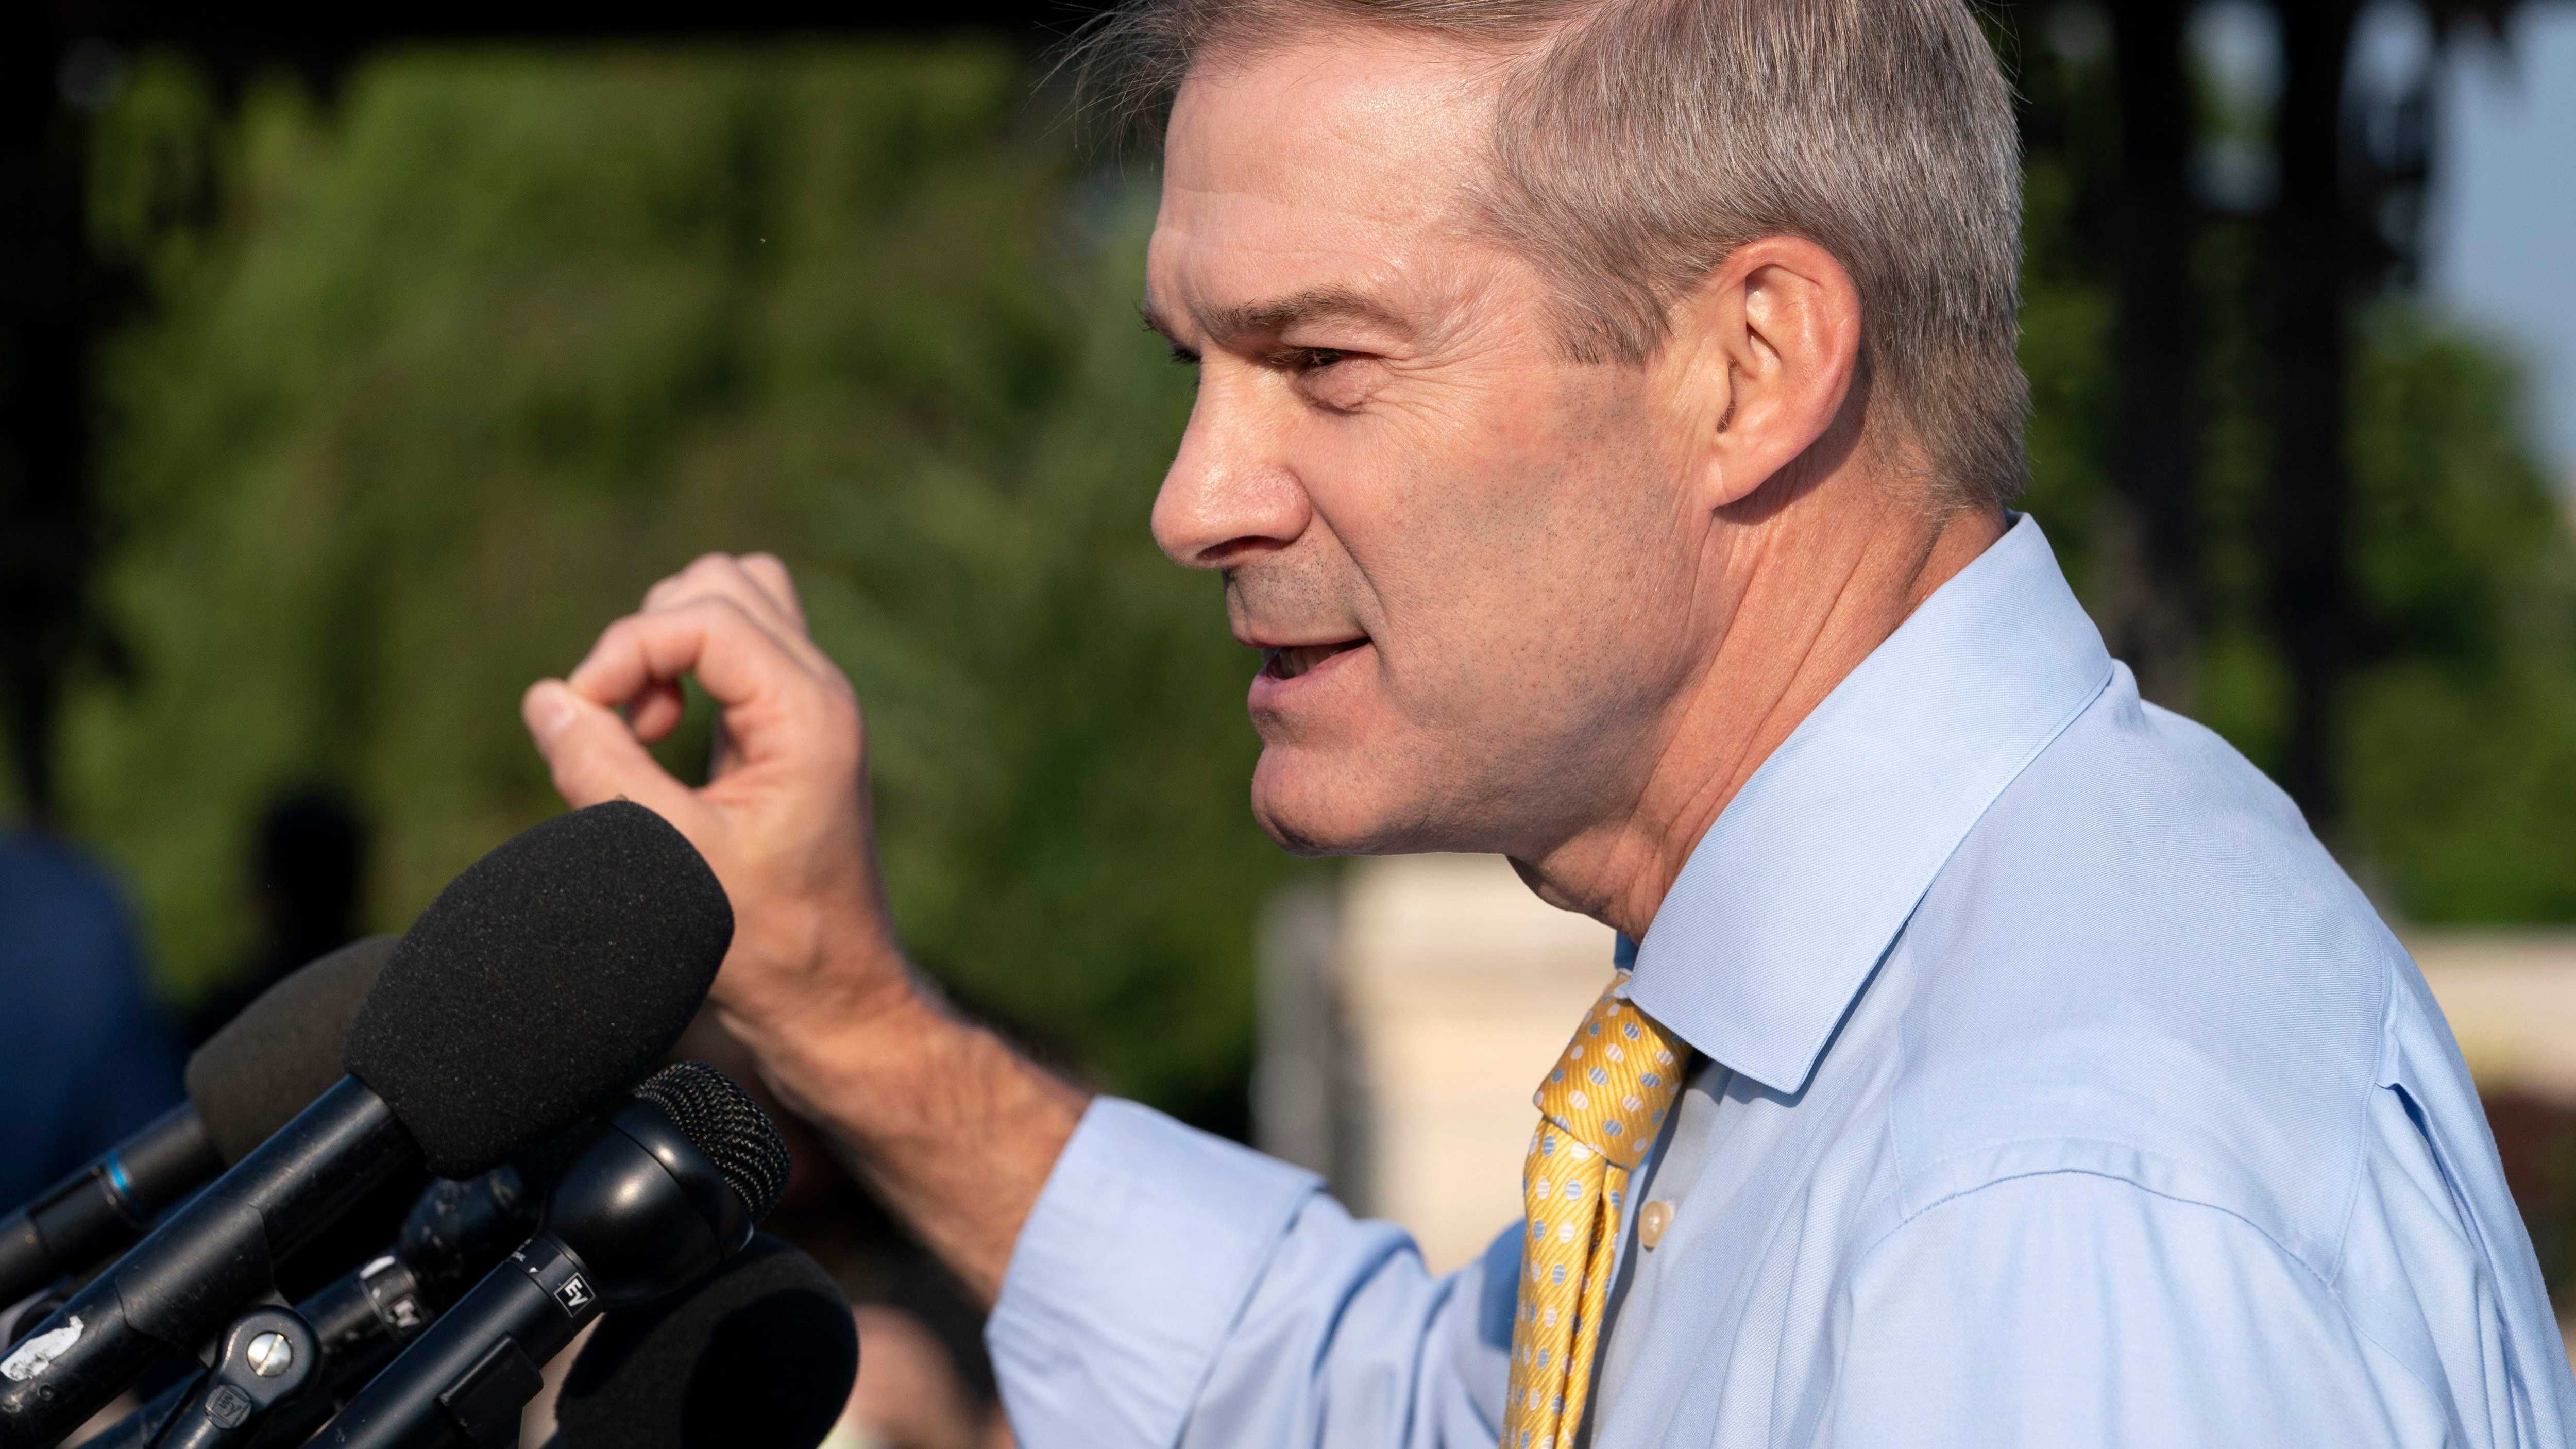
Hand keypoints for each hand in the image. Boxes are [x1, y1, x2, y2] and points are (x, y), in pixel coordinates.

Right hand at [523, 552, 1087, 1301]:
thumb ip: (605, 772)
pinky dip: (680, 673)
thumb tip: (548, 699)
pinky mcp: (782, 733)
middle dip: (649, 635)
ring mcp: (806, 710)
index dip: (626, 648)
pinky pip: (729, 656)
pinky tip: (657, 739)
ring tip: (641, 726)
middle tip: (624, 722)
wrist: (831, 1002)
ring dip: (665, 645)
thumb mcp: (672, 861)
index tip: (584, 714)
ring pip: (733, 607)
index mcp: (808, 713)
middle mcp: (818, 695)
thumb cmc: (768, 947)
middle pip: (725, 585)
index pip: (704, 612)